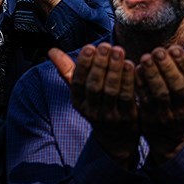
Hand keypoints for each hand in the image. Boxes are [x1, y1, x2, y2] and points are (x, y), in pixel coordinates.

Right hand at [50, 44, 139, 166]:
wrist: (116, 137)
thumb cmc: (97, 105)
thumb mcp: (81, 92)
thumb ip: (68, 70)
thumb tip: (52, 51)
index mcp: (78, 102)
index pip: (77, 82)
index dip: (83, 65)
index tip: (89, 47)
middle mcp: (92, 110)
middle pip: (94, 86)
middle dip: (99, 64)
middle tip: (105, 46)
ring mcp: (109, 115)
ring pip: (111, 90)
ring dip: (115, 69)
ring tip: (118, 50)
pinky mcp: (127, 117)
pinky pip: (127, 97)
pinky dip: (128, 80)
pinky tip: (131, 64)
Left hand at [134, 44, 183, 162]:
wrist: (170, 137)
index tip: (175, 48)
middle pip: (177, 86)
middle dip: (167, 67)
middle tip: (158, 50)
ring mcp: (167, 114)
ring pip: (160, 94)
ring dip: (152, 75)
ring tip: (146, 58)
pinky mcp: (151, 118)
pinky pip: (145, 100)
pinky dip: (140, 85)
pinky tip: (135, 70)